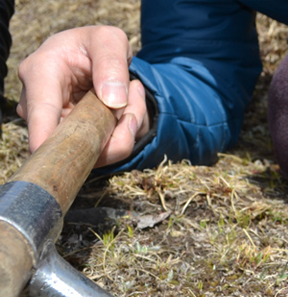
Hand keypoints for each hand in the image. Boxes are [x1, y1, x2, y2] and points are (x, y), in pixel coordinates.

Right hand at [17, 26, 149, 166]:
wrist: (96, 60)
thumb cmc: (98, 46)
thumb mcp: (109, 40)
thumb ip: (112, 63)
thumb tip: (113, 103)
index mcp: (41, 73)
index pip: (40, 112)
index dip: (44, 137)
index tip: (54, 153)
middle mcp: (38, 107)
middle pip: (72, 140)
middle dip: (115, 127)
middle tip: (136, 93)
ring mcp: (52, 128)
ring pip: (93, 150)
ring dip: (125, 129)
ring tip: (134, 92)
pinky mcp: (71, 142)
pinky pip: (103, 152)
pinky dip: (123, 134)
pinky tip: (128, 110)